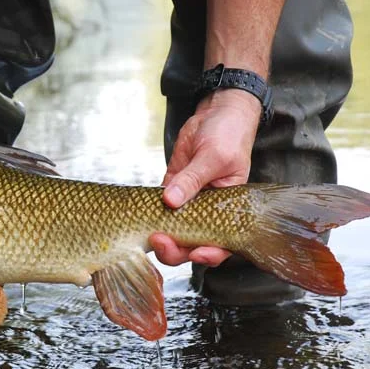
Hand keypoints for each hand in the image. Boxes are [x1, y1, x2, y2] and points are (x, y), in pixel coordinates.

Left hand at [151, 89, 260, 266]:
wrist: (217, 114)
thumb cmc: (228, 134)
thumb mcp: (214, 156)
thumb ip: (192, 179)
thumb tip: (170, 200)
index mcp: (229, 210)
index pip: (221, 243)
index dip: (208, 254)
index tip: (194, 253)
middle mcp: (208, 211)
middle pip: (191, 243)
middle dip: (175, 249)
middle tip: (159, 239)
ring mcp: (188, 202)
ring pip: (172, 231)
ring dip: (160, 236)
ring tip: (149, 232)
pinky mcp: (172, 189)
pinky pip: (159, 209)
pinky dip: (149, 216)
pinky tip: (140, 217)